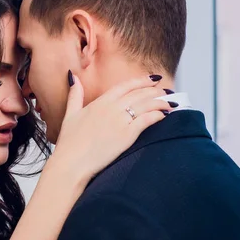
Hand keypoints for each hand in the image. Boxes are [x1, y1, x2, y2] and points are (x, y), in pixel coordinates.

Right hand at [50, 73, 172, 180]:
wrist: (72, 162)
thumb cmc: (69, 142)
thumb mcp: (70, 114)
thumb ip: (75, 95)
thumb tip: (73, 77)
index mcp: (100, 102)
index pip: (125, 86)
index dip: (141, 81)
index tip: (153, 79)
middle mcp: (112, 108)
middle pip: (139, 94)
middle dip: (155, 91)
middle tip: (165, 91)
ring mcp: (120, 121)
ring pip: (146, 105)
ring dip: (160, 102)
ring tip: (170, 102)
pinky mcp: (127, 135)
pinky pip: (147, 120)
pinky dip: (157, 116)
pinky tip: (164, 115)